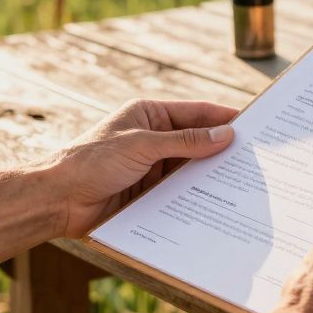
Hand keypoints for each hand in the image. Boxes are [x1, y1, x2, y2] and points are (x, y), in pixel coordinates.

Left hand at [52, 99, 238, 237]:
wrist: (57, 201)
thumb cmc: (92, 162)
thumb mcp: (142, 145)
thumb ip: (186, 141)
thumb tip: (226, 134)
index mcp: (149, 114)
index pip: (196, 112)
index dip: (225, 118)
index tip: (255, 126)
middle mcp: (153, 137)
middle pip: (197, 141)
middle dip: (222, 148)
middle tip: (256, 157)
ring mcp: (152, 165)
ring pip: (191, 167)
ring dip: (211, 174)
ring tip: (243, 181)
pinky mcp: (149, 191)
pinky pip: (180, 190)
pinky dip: (197, 194)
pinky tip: (217, 200)